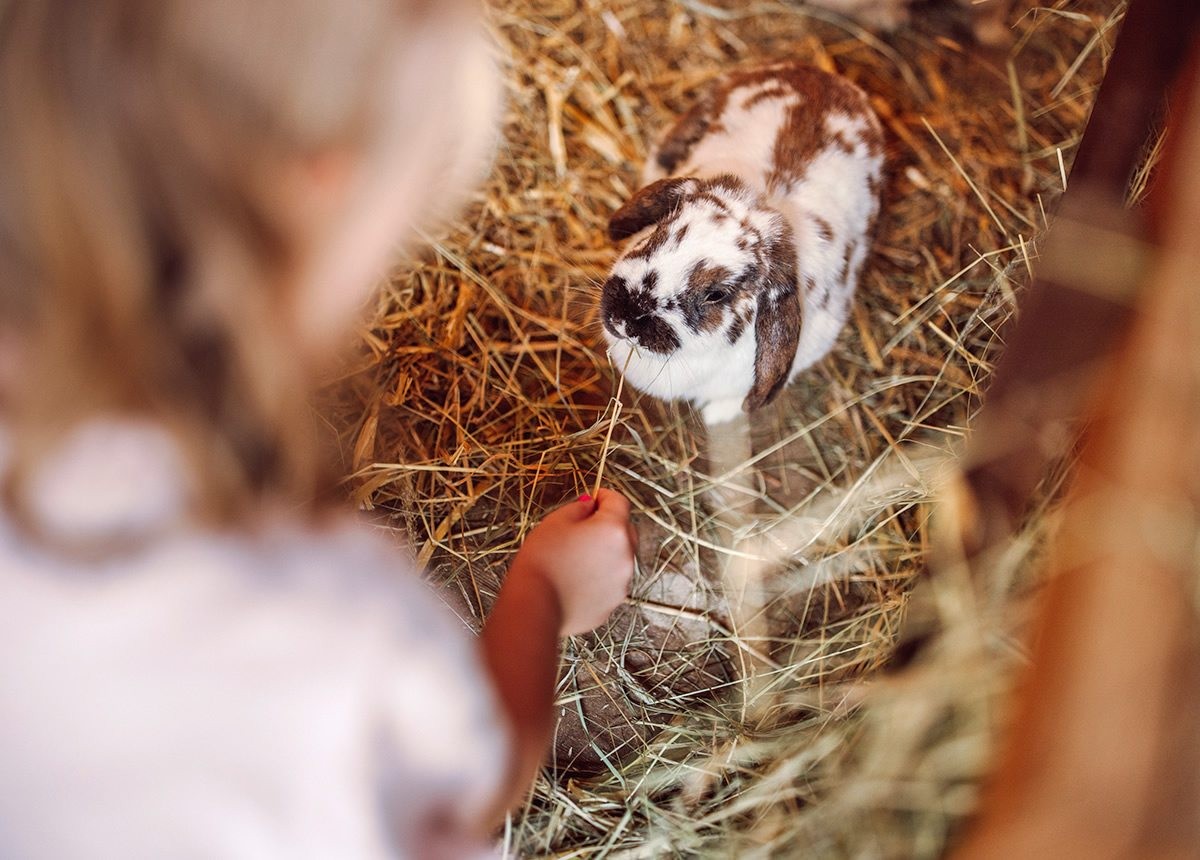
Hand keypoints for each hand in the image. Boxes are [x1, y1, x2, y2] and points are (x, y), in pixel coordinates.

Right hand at [512, 489, 635, 635]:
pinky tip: (576, 579)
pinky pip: (610, 583)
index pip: (619, 501)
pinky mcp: (612, 604)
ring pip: (619, 558)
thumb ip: (579, 507)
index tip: (593, 497)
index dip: (604, 496)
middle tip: (582, 528)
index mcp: (613, 530)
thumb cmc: (541, 563)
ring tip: (575, 558)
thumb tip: (590, 504)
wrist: (534, 609)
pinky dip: (599, 577)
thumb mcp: (554, 522)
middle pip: (625, 530)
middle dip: (608, 525)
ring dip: (604, 553)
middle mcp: (626, 556)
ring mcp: (622, 583)